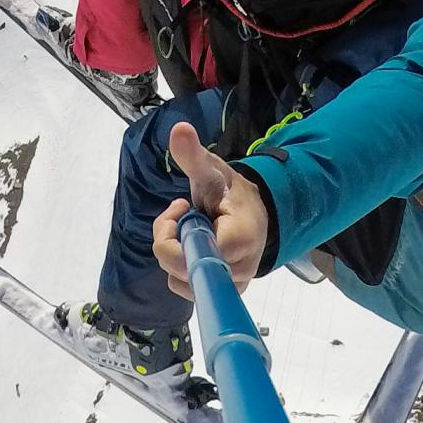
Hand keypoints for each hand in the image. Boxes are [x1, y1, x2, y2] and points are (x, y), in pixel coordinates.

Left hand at [150, 120, 270, 298]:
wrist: (253, 215)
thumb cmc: (231, 192)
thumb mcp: (212, 170)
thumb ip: (194, 155)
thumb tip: (178, 129)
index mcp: (240, 239)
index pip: (195, 254)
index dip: (176, 232)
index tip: (181, 205)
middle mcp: (239, 270)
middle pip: (182, 269)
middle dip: (169, 238)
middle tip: (179, 211)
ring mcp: (231, 286)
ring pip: (180, 281)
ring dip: (172, 252)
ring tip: (184, 226)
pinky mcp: (222, 293)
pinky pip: (186, 287)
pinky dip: (178, 265)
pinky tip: (187, 244)